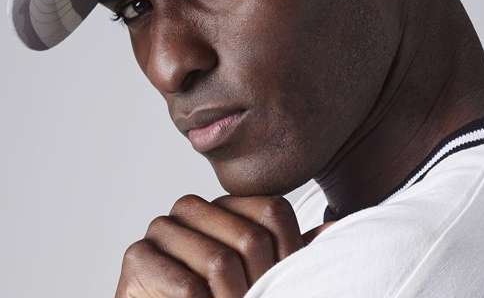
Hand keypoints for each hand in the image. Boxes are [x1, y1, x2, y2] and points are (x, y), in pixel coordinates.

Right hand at [114, 193, 333, 297]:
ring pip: (220, 263)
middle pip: (251, 237)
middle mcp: (192, 207)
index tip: (278, 284)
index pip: (274, 211)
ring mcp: (162, 228)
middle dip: (258, 286)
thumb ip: (292, 252)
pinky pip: (188, 286)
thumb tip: (337, 229)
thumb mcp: (265, 277)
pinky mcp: (137, 257)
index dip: (287, 257)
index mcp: (223, 205)